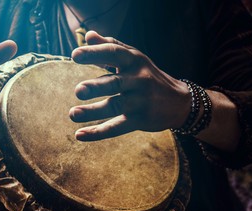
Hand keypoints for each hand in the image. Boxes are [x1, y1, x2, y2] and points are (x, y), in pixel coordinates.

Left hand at [69, 31, 190, 140]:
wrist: (179, 102)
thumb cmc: (148, 76)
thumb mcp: (134, 58)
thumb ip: (111, 46)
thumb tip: (88, 36)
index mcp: (134, 61)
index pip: (114, 53)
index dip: (95, 53)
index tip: (75, 56)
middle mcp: (138, 80)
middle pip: (114, 83)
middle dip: (96, 87)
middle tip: (78, 91)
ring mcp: (140, 102)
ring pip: (114, 106)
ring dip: (92, 111)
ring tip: (72, 114)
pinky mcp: (140, 120)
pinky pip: (116, 127)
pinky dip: (97, 133)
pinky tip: (79, 134)